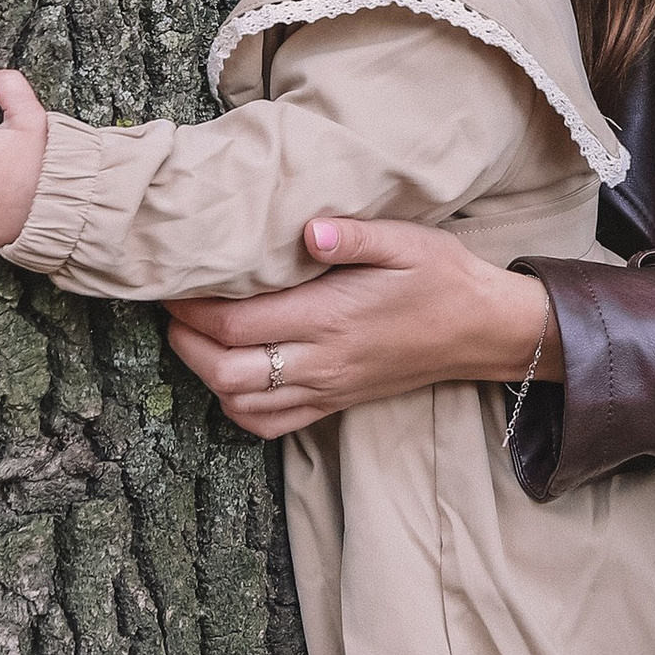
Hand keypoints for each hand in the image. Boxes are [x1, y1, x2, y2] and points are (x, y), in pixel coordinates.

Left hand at [166, 217, 554, 439]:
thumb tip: (308, 229)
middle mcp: (322, 361)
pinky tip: (230, 379)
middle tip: (172, 309)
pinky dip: (237, 407)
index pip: (238, 323)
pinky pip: (270, 425)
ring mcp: (327, 389)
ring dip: (205, 375)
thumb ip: (355, 235)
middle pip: (227, 371)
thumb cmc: (441, 278)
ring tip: (192, 338)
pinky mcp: (334, 403)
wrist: (482, 330)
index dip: (193, 307)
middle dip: (186, 343)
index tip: (174, 282)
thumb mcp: (406, 241)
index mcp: (331, 318)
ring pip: (242, 403)